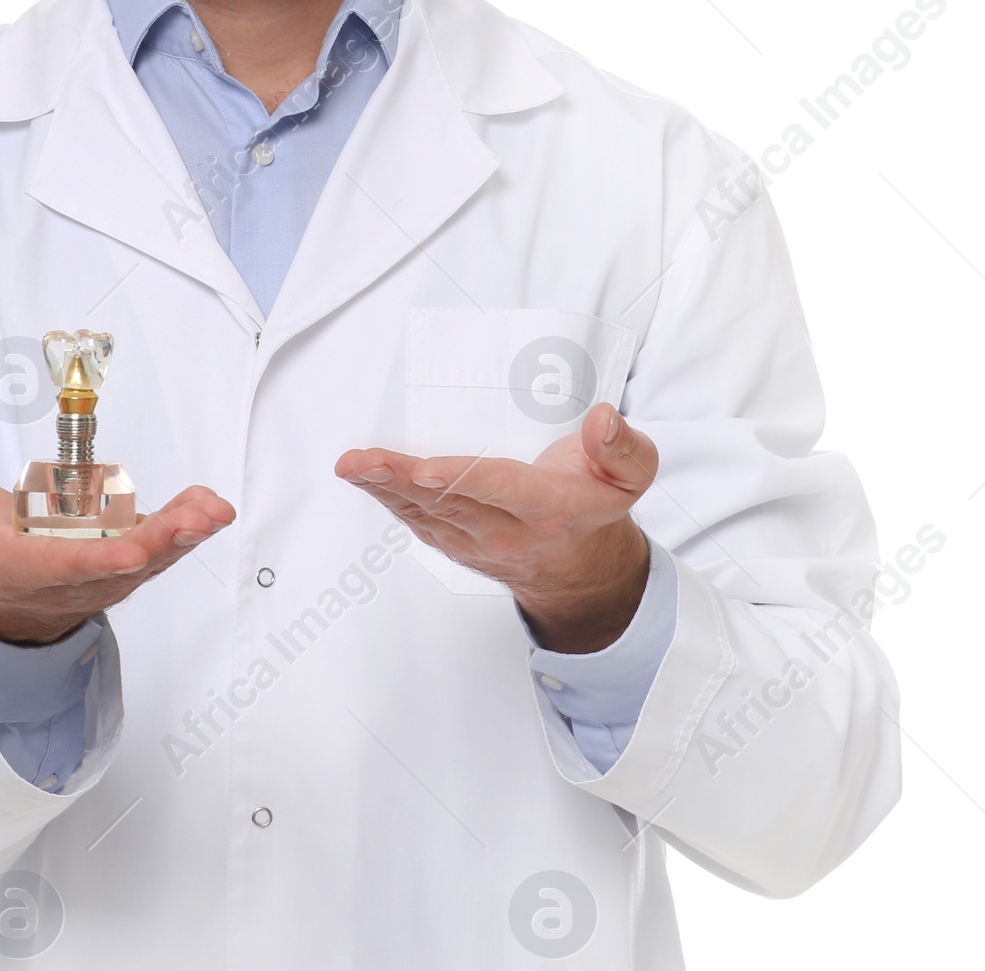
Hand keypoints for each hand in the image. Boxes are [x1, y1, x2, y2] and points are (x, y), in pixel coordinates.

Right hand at [0, 479, 235, 644]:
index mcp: (17, 568)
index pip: (58, 567)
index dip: (95, 561)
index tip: (128, 551)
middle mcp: (67, 577)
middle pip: (116, 564)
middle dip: (156, 544)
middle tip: (190, 522)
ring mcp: (101, 571)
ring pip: (147, 557)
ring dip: (182, 534)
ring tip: (211, 510)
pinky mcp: (124, 557)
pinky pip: (159, 544)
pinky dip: (187, 524)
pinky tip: (210, 505)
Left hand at [335, 402, 655, 652]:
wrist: (580, 567)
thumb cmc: (594, 503)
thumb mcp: (631, 475)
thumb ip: (622, 447)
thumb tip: (602, 417)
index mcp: (548, 509)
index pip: (500, 490)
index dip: (460, 478)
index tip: (424, 468)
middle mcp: (506, 532)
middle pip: (446, 502)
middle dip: (399, 480)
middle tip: (360, 461)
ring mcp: (474, 542)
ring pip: (423, 513)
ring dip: (383, 488)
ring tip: (352, 465)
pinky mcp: (452, 541)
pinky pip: (416, 519)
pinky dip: (387, 498)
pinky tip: (364, 477)